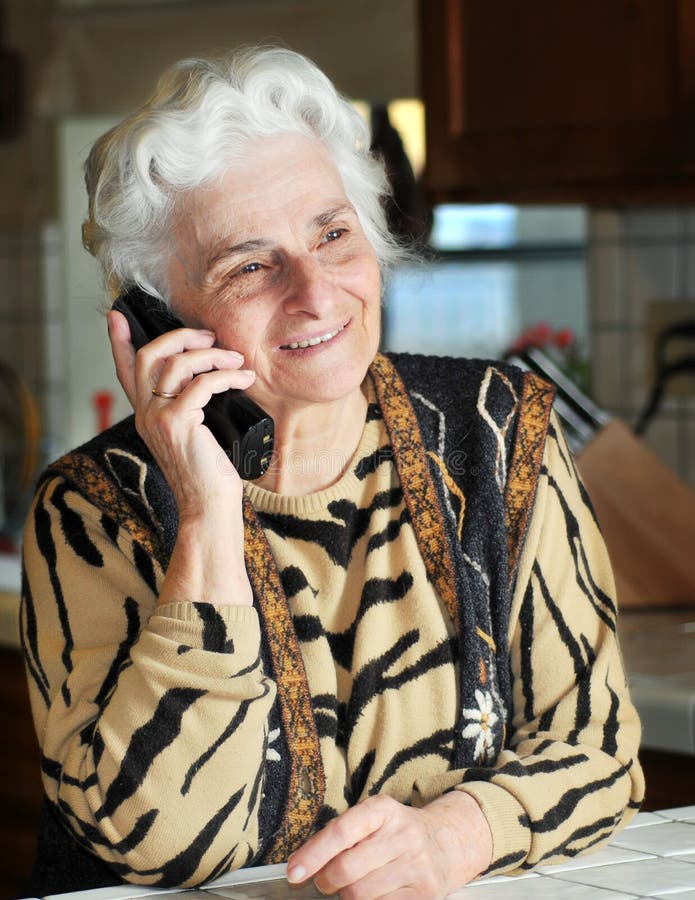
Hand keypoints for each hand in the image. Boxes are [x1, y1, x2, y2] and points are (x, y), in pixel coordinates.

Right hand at [108, 308, 255, 606]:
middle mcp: (146, 414)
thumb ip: (192, 408)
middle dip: (181, 336)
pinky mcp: (178, 423)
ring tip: (236, 360)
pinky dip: (226, 375)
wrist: (208, 508)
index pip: (126, 371)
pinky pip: (201, 384)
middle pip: (150, 355)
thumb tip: (212, 376)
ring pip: (176, 364)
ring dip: (211, 355)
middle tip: (209, 336)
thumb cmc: (209, 474)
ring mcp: (158, 418)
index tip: (117, 316)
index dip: (120, 341)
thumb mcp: (196, 435)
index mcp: (147, 416)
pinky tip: (244, 378)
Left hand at [287, 792, 492, 898]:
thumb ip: (342, 835)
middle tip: (325, 881)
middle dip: (327, 881)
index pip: (341, 832)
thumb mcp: (373, 819)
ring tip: (352, 886)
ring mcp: (416, 865)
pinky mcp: (425, 894)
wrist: (446, 842)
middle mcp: (402, 834)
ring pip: (360, 895)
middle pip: (346, 870)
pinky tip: (373, 894)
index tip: (295, 872)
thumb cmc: (396, 831)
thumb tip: (304, 864)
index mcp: (382, 809)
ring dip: (346, 896)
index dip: (313, 854)